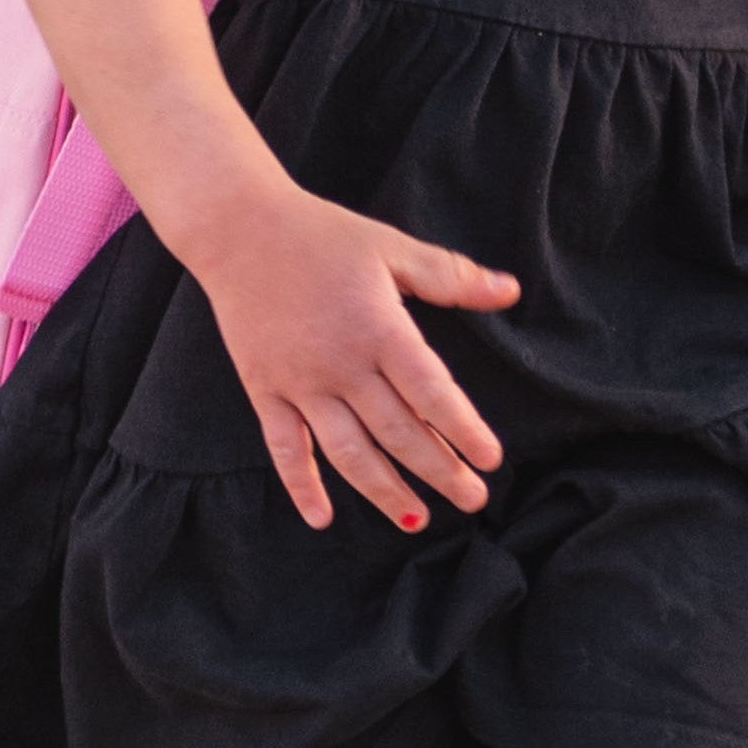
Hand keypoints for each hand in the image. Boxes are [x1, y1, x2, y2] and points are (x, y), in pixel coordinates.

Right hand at [179, 179, 519, 533]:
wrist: (237, 228)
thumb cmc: (322, 235)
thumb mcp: (392, 247)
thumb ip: (452, 276)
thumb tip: (510, 289)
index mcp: (379, 328)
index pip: (432, 393)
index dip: (464, 430)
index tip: (491, 461)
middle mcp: (341, 363)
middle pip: (398, 432)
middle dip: (439, 471)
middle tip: (472, 499)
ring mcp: (299, 381)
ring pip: (348, 452)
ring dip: (385, 491)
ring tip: (418, 520)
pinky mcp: (264, 389)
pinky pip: (285, 448)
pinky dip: (303, 485)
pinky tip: (323, 518)